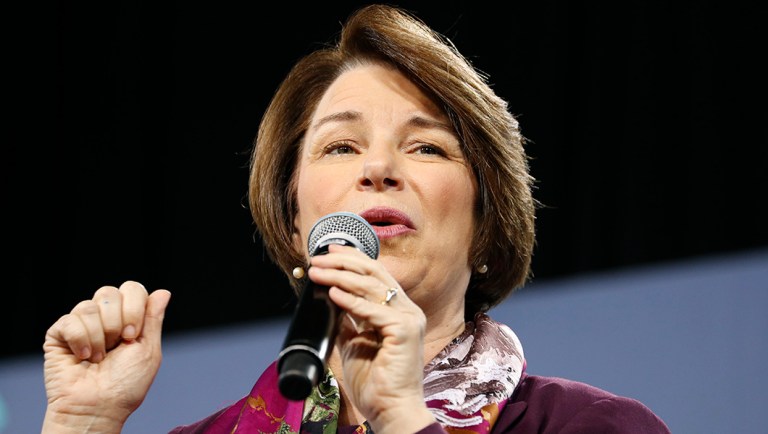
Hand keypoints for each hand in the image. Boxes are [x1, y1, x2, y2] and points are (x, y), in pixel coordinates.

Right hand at [42, 281, 170, 433]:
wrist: (98, 407)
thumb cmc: (125, 385)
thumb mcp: (148, 350)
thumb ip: (153, 319)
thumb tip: (163, 292)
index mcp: (128, 319)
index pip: (132, 289)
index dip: (135, 308)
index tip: (133, 336)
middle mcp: (104, 318)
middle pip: (110, 292)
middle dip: (118, 320)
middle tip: (118, 345)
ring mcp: (81, 325)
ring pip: (90, 305)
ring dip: (99, 336)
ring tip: (98, 358)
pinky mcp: (59, 334)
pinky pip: (69, 320)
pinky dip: (80, 340)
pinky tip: (82, 357)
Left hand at [308, 244, 435, 433]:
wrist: (390, 409)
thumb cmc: (375, 382)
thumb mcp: (354, 342)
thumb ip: (347, 320)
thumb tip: (330, 298)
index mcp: (399, 311)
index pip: (376, 274)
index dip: (352, 259)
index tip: (328, 253)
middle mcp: (408, 310)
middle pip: (375, 273)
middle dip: (343, 262)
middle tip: (318, 259)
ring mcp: (409, 319)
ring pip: (372, 287)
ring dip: (340, 277)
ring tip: (318, 273)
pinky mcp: (405, 331)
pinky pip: (374, 310)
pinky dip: (352, 301)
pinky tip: (333, 293)